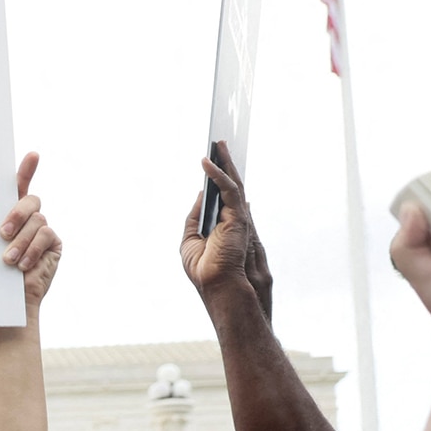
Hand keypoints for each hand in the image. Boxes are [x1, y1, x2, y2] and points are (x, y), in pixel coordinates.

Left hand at [0, 152, 61, 308]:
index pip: (19, 186)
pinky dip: (32, 249)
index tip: (33, 155)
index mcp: (9, 214)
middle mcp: (29, 219)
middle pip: (30, 201)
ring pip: (37, 220)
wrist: (6, 302)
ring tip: (8, 261)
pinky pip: (46, 235)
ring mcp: (43, 231)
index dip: (27, 170)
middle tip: (1, 233)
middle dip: (16, 214)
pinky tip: (23, 265)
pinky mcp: (53, 244)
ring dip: (21, 241)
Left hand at [181, 142, 272, 319]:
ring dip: (225, 162)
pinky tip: (207, 163)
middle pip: (230, 186)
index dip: (216, 179)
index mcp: (224, 226)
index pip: (222, 197)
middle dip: (224, 164)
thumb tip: (200, 193)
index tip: (212, 160)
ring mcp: (238, 218)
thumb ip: (195, 217)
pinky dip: (218, 174)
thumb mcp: (190, 242)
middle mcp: (233, 219)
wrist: (219, 288)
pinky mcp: (239, 217)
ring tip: (217, 143)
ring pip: (233, 183)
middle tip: (219, 143)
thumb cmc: (205, 271)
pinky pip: (228, 189)